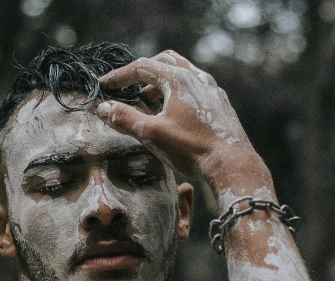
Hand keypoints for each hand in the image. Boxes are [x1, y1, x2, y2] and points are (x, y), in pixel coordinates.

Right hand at [97, 50, 257, 182]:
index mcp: (179, 79)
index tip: (105, 86)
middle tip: (129, 87)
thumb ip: (126, 119)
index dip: (120, 76)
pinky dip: (178, 95)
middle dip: (143, 73)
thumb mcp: (152, 134)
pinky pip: (195, 90)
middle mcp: (198, 78)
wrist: (231, 164)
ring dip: (161, 85)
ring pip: (182, 75)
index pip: (143, 67)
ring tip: (148, 104)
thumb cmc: (192, 148)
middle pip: (165, 62)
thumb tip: (103, 109)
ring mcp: (212, 91)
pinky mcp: (220, 106)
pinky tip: (174, 115)